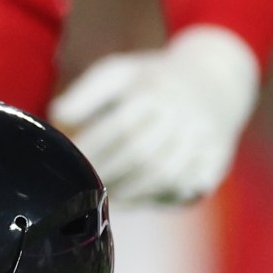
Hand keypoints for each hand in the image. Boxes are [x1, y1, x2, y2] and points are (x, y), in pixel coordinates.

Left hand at [51, 24, 259, 206]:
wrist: (216, 80)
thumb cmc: (151, 81)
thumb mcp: (119, 72)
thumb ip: (86, 93)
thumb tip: (57, 117)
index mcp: (157, 90)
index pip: (120, 126)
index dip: (93, 149)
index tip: (70, 163)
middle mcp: (185, 115)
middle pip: (142, 155)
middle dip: (108, 175)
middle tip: (81, 189)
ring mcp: (205, 140)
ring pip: (165, 176)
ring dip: (130, 193)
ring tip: (102, 200)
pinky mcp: (216, 161)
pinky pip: (186, 188)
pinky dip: (156, 199)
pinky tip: (132, 201)